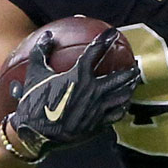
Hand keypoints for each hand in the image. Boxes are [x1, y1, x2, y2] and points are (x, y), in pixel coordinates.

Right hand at [6, 29, 140, 158]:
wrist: (36, 133)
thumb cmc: (34, 103)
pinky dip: (122, 107)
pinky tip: (124, 104)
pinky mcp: (97, 124)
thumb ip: (41, 52)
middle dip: (129, 70)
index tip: (113, 33)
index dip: (106, 40)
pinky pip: (116, 114)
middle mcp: (92, 91)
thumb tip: (47, 35)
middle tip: (134, 65)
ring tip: (134, 83)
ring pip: (121, 96)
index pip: (96, 52)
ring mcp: (97, 109)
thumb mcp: (34, 74)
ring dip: (129, 88)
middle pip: (119, 77)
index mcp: (78, 76)